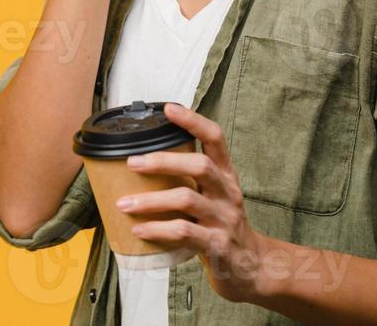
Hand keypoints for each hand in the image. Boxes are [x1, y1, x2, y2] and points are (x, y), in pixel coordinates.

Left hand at [114, 103, 276, 304]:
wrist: (251, 268)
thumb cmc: (221, 225)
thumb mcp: (212, 195)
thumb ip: (187, 179)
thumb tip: (138, 162)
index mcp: (225, 175)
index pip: (215, 138)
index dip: (193, 121)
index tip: (168, 109)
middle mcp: (228, 193)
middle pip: (199, 166)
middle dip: (163, 161)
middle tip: (131, 163)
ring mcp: (224, 219)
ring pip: (187, 200)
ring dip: (151, 201)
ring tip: (124, 204)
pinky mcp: (218, 245)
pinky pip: (184, 232)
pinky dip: (157, 229)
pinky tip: (138, 229)